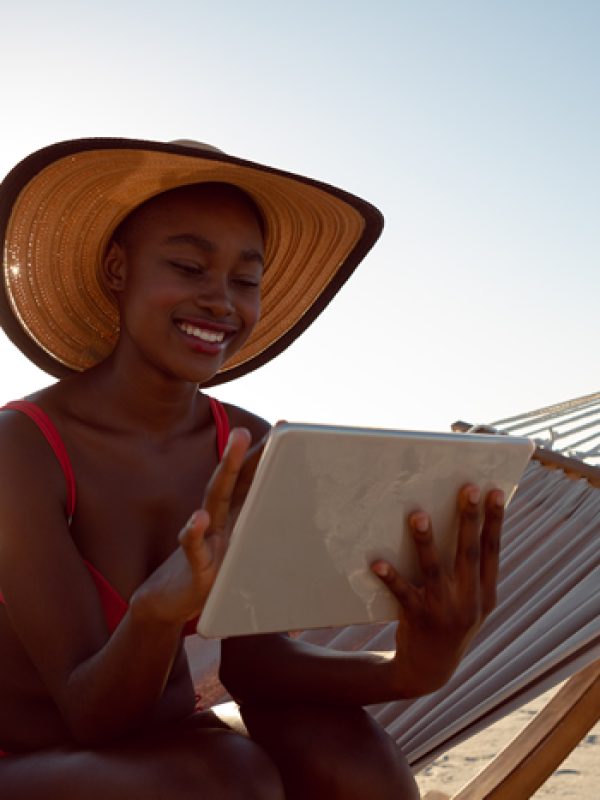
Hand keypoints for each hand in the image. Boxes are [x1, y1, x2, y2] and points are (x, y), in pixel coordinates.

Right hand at [131, 427, 265, 626]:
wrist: (167, 603)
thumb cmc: (208, 571)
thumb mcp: (239, 548)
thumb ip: (259, 529)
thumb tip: (298, 516)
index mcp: (233, 516)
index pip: (251, 479)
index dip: (266, 453)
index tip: (284, 424)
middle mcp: (219, 520)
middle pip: (233, 480)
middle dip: (247, 451)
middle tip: (255, 422)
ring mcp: (206, 539)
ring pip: (215, 500)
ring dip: (226, 470)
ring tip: (235, 445)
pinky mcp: (195, 566)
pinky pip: (193, 546)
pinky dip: (195, 532)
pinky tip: (199, 519)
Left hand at [371, 485, 503, 696]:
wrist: (430, 671)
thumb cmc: (450, 623)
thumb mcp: (472, 603)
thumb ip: (471, 572)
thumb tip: (463, 524)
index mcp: (486, 594)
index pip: (493, 551)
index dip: (495, 521)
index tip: (495, 492)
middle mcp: (469, 602)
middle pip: (469, 553)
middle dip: (469, 519)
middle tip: (469, 489)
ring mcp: (444, 611)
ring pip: (434, 570)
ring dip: (426, 541)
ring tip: (419, 514)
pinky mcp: (418, 619)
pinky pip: (402, 594)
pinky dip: (390, 577)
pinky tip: (377, 562)